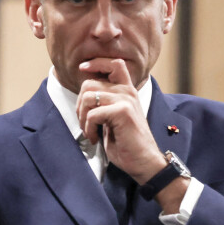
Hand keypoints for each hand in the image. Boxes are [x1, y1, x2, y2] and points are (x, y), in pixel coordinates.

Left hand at [75, 58, 164, 183]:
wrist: (144, 161)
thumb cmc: (127, 144)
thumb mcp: (113, 119)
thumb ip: (104, 105)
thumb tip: (84, 97)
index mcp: (127, 92)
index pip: (114, 64)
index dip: (96, 63)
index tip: (83, 68)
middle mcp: (127, 92)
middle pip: (89, 84)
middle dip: (79, 105)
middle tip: (86, 123)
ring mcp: (126, 100)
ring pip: (88, 97)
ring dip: (82, 118)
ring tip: (90, 132)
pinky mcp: (122, 111)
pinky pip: (93, 114)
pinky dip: (88, 128)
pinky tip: (95, 138)